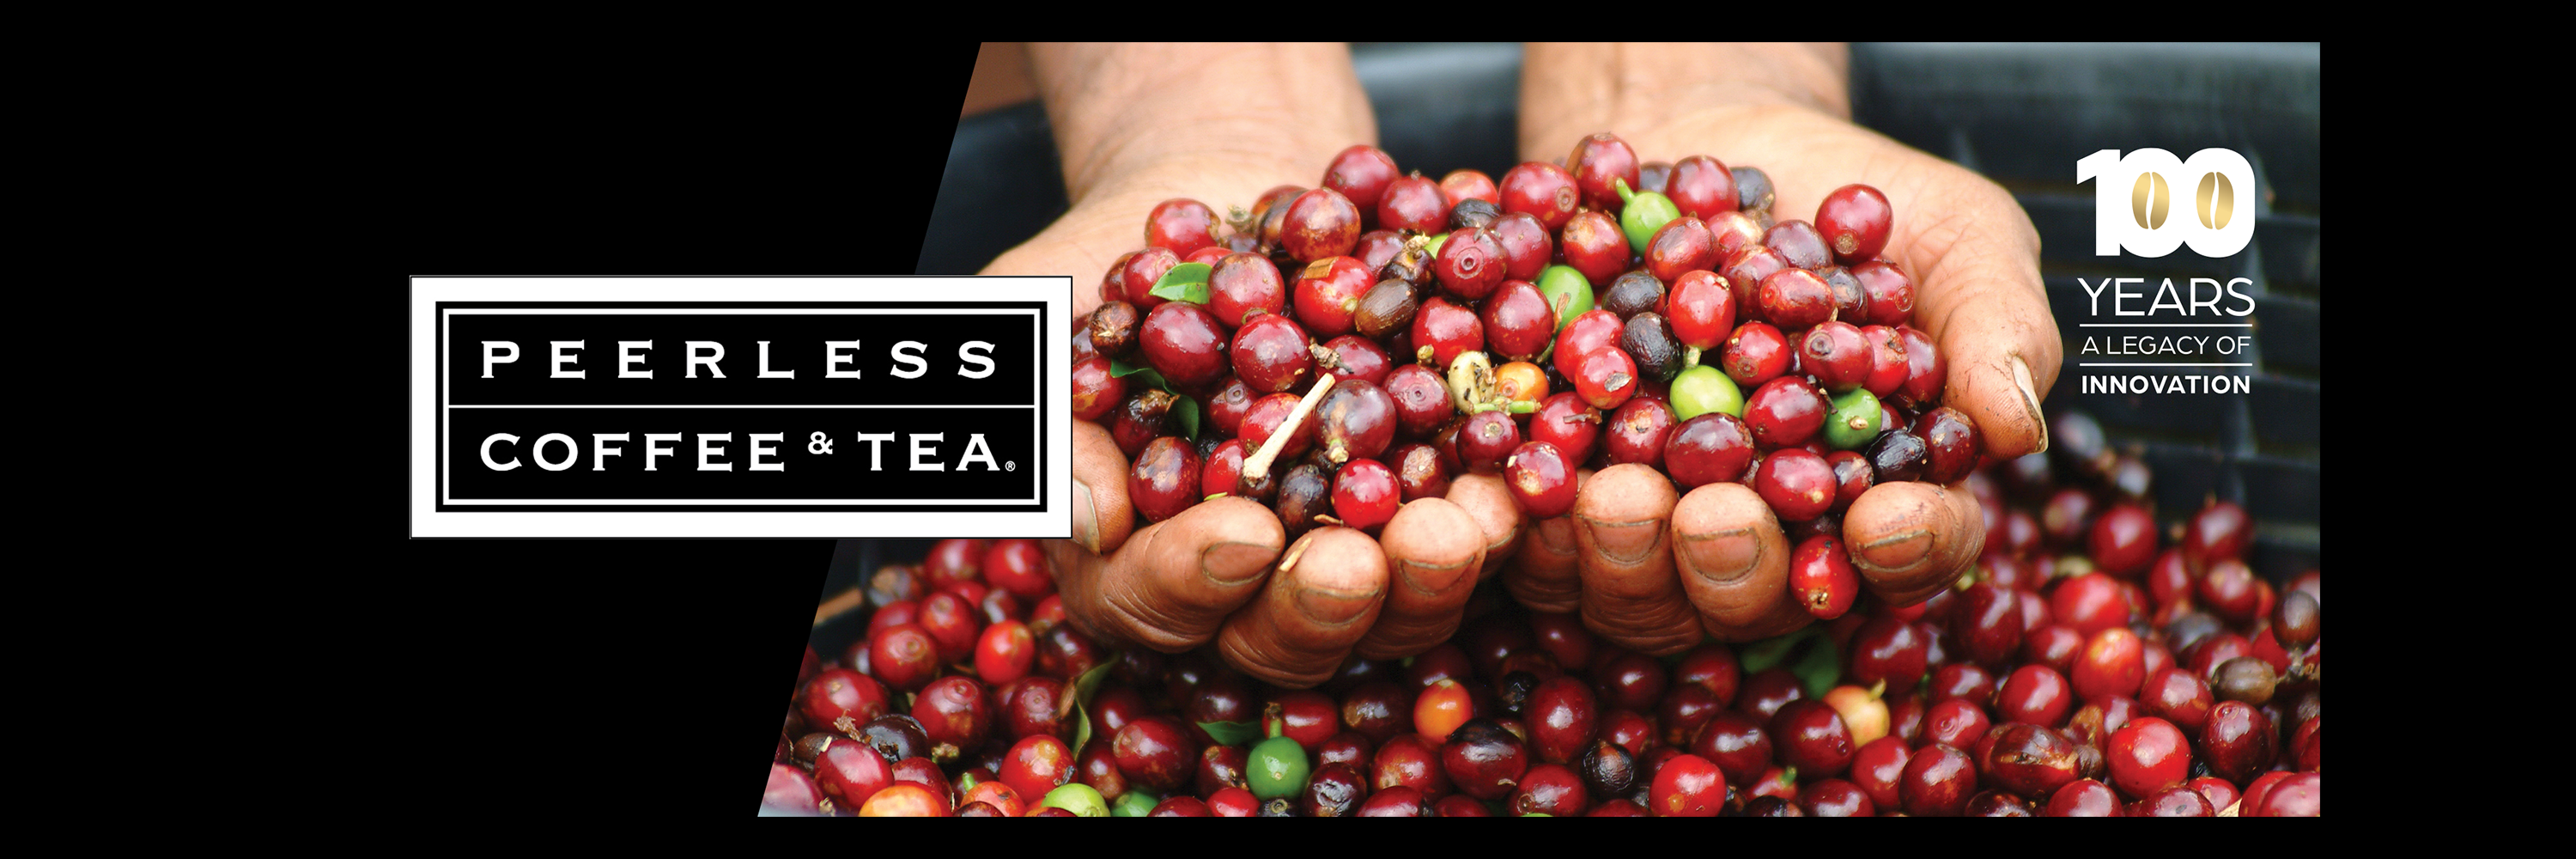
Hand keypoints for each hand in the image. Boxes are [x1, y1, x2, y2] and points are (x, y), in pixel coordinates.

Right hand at [990, 44, 1524, 686]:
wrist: (1226, 204)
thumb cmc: (1112, 262)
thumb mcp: (1044, 317)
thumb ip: (1056, 422)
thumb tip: (1102, 520)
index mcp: (1132, 561)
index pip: (1153, 601)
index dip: (1194, 580)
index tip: (1243, 533)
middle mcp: (1242, 588)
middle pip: (1283, 634)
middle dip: (1329, 602)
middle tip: (1362, 560)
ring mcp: (1345, 558)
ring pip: (1394, 611)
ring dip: (1432, 577)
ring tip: (1466, 523)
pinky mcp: (1429, 512)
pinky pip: (1474, 537)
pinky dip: (1503, 515)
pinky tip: (1524, 483)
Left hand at [1509, 44, 2061, 651]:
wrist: (1705, 139)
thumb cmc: (1851, 199)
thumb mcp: (1954, 237)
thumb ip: (1996, 326)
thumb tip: (2013, 426)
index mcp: (1879, 497)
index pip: (1909, 552)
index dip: (1903, 551)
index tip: (1882, 520)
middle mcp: (1765, 536)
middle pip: (1753, 597)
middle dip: (1735, 568)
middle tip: (1719, 518)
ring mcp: (1651, 524)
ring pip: (1631, 587)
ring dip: (1621, 554)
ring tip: (1614, 492)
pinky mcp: (1554, 485)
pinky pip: (1527, 523)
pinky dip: (1520, 504)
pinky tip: (1517, 463)